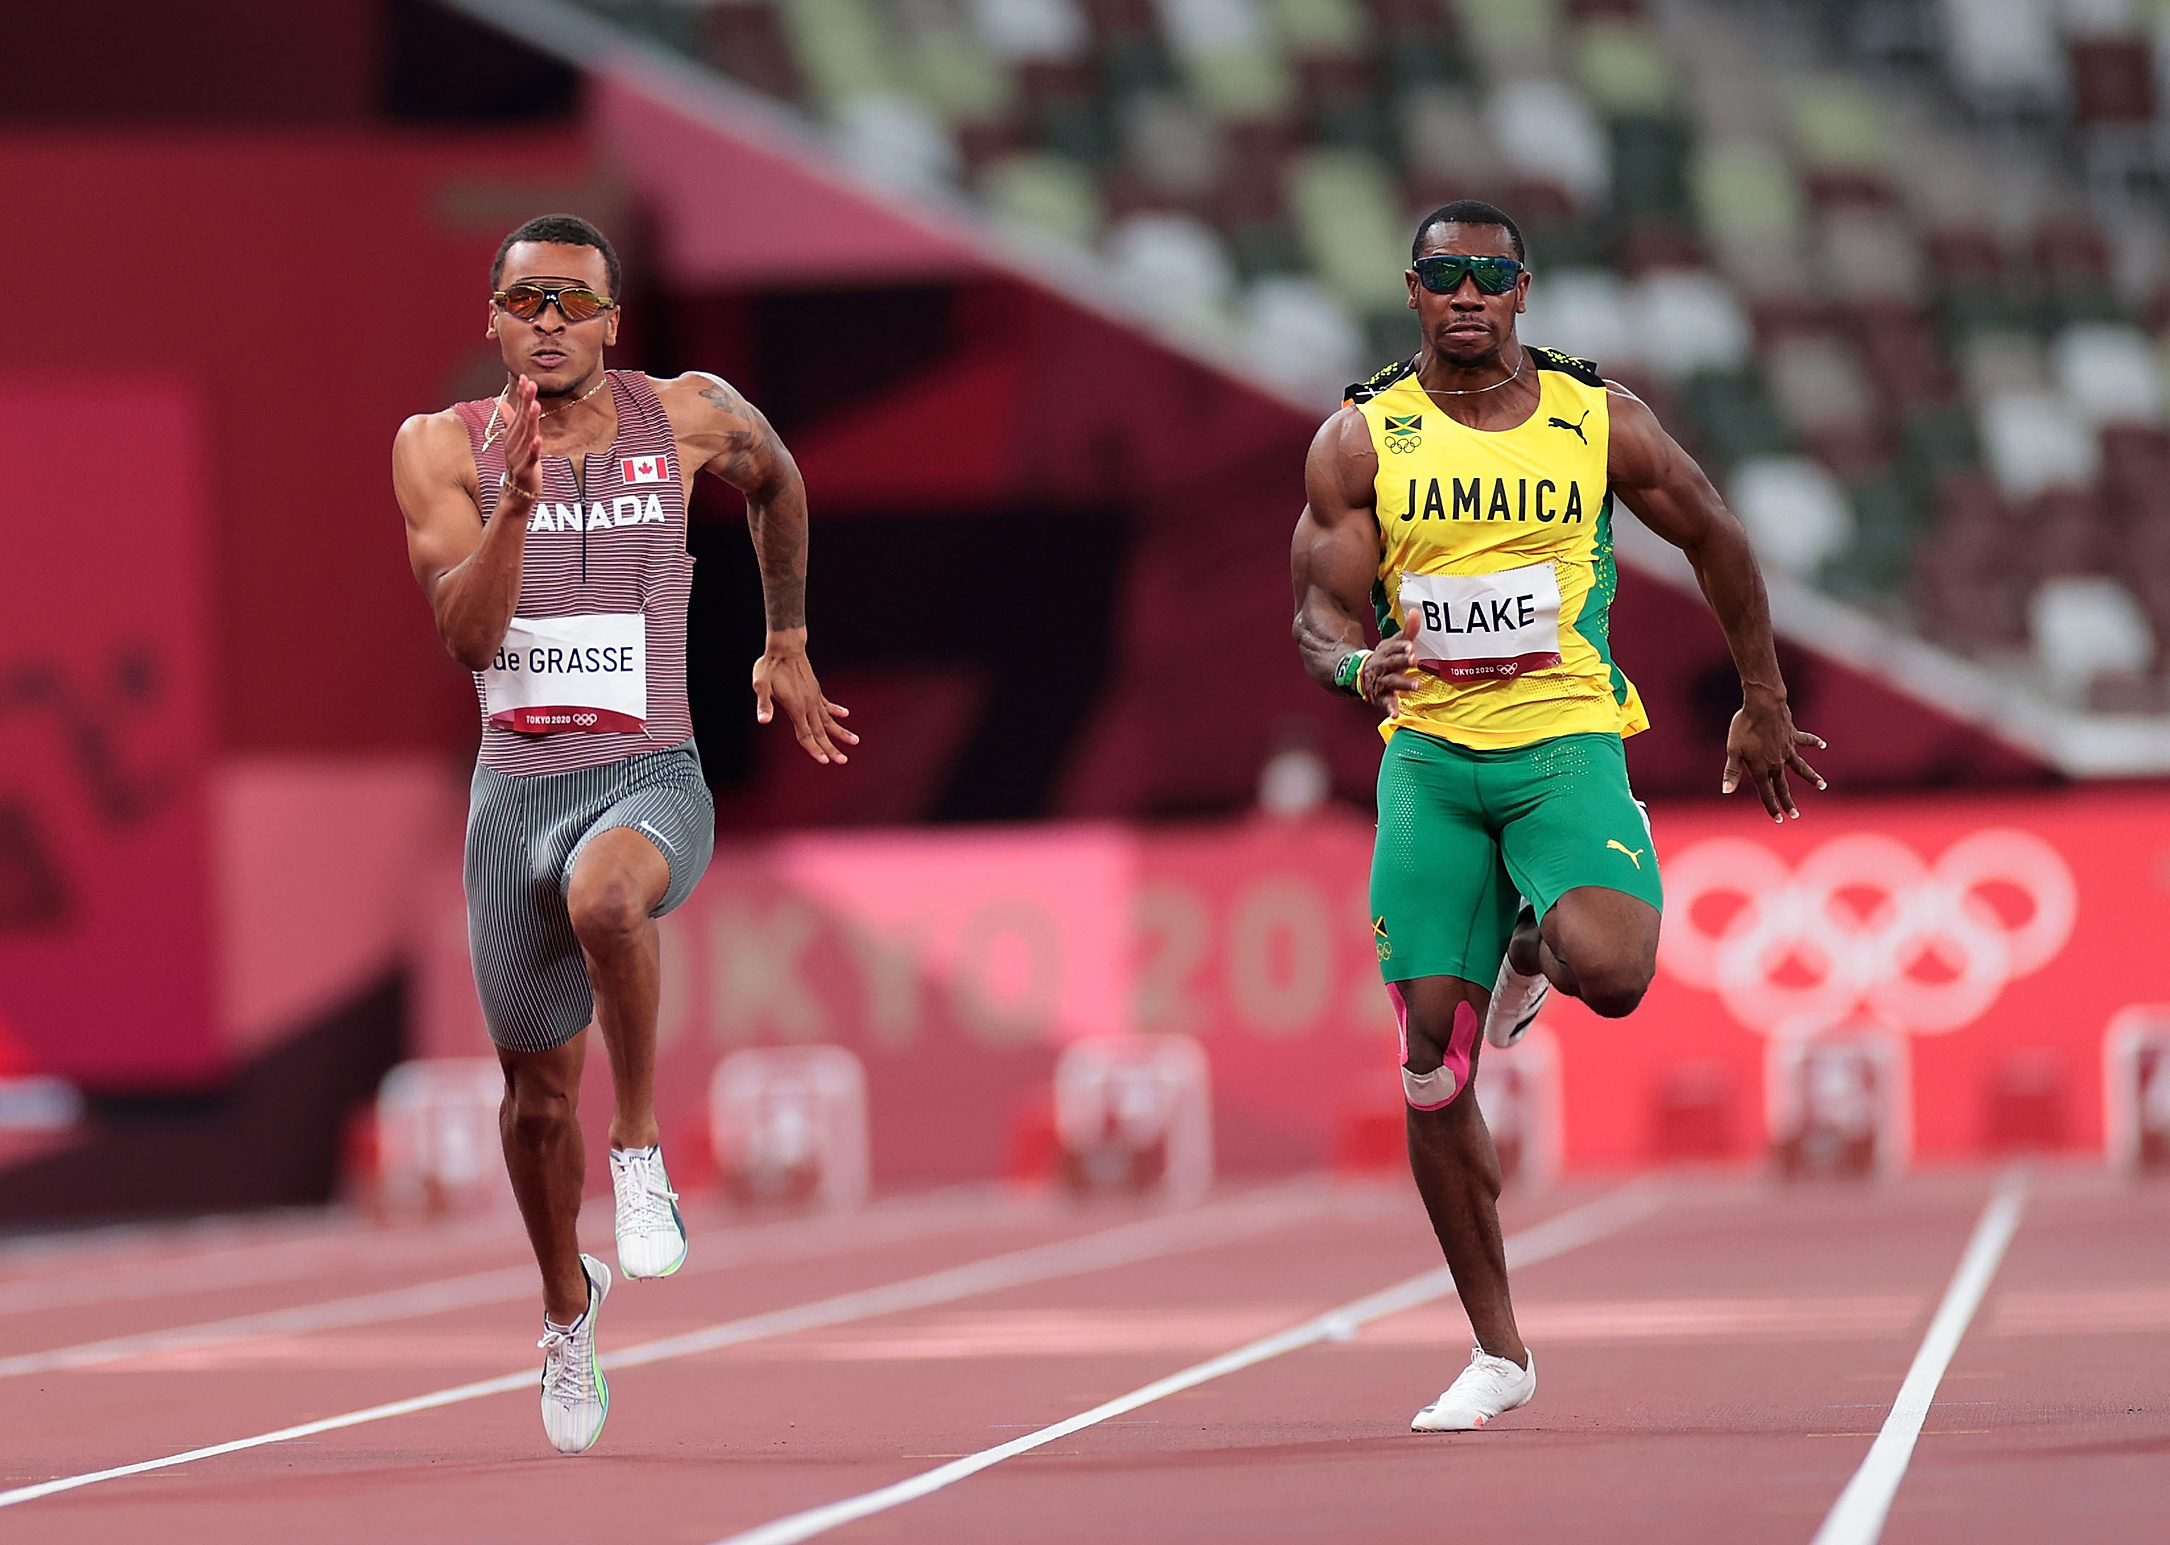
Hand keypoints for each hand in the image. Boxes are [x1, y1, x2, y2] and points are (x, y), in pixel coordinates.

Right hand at [501, 375, 542, 500]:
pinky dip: (534, 449)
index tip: (525, 377)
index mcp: (514, 435)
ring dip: (530, 420)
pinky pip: (530, 458)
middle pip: (522, 419)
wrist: (516, 493)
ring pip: (526, 435)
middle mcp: (515, 443)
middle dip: (526, 401)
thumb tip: (501, 403)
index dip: (522, 395)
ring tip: (535, 404)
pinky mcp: (526, 470)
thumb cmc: (519, 463)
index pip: (518, 411)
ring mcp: (519, 456)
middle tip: (530, 383)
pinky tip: (538, 439)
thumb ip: (510, 421)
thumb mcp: (515, 440)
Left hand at [752, 632, 856, 764]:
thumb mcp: (760, 684)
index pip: (805, 734)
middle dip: (831, 749)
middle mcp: (808, 704)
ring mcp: (814, 697)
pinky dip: (836, 711)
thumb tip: (763, 721)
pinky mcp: (815, 690)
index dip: (814, 749)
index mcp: (796, 707)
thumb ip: (763, 703)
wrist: (785, 646)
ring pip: (829, 720)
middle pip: (820, 732)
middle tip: (843, 761)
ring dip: (841, 732)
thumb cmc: (769, 665)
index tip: (825, 762)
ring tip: (856, 741)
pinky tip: (845, 714)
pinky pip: (828, 705)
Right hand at [1359, 609, 1425, 714]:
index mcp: (1386, 652)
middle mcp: (1383, 666)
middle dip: (1402, 660)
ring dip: (1403, 683)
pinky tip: (1396, 715)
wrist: (1360, 676)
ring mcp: (1382, 682)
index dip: (1401, 646)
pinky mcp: (1382, 697)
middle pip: (1392, 662)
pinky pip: (1387, 704)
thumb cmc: (1384, 659)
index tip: (1411, 645)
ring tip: (1416, 685)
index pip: (1393, 647)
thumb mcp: (1393, 644)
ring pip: (1392, 682)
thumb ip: (1408, 631)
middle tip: (1414, 659)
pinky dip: (1391, 709)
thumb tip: (1417, 611)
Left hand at [1722, 696, 1827, 821]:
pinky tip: (1822, 745)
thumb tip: (1726, 791)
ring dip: (1811, 777)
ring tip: (1822, 786)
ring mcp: (1787, 749)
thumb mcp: (1733, 750)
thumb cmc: (1744, 726)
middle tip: (1795, 815)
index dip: (1771, 806)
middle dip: (1788, 801)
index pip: (1766, 792)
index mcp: (1761, 767)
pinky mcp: (1793, 735)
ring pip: (1801, 767)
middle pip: (1783, 785)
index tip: (1779, 819)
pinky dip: (1814, 742)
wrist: (1763, 705)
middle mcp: (1777, 762)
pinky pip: (1805, 741)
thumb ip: (1731, 772)